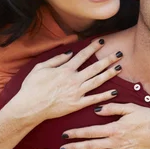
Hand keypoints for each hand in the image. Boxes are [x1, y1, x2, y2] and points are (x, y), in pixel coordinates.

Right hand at [7, 39, 122, 124]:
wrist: (29, 107)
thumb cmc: (32, 87)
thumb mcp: (40, 68)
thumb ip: (56, 59)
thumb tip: (69, 53)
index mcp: (65, 70)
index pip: (83, 55)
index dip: (93, 47)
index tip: (102, 41)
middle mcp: (74, 79)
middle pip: (95, 67)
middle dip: (108, 59)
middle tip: (120, 53)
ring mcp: (77, 92)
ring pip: (98, 81)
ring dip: (110, 74)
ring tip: (120, 67)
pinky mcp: (77, 104)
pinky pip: (94, 99)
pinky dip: (105, 96)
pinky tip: (115, 92)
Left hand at [60, 103, 149, 148]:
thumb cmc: (147, 117)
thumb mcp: (130, 108)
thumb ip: (112, 108)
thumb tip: (96, 110)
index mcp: (114, 128)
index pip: (90, 131)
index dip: (76, 133)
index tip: (65, 134)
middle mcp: (115, 142)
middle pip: (91, 145)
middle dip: (75, 147)